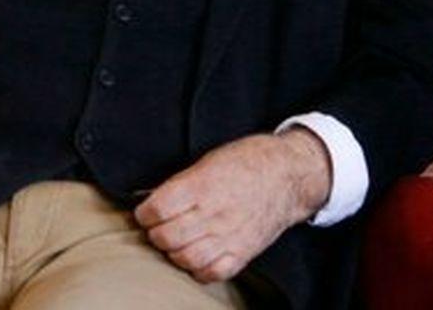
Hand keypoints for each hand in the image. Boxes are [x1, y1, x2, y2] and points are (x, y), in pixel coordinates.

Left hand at [134, 129, 330, 282]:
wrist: (287, 174)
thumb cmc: (247, 162)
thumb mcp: (208, 161)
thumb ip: (180, 184)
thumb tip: (152, 199)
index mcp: (201, 185)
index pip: (157, 209)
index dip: (144, 213)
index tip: (145, 212)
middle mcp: (214, 213)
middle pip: (167, 237)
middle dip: (155, 233)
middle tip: (157, 227)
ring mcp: (229, 235)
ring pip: (186, 258)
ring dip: (173, 252)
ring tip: (175, 242)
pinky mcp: (243, 252)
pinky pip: (213, 272)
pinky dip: (198, 269)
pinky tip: (196, 256)